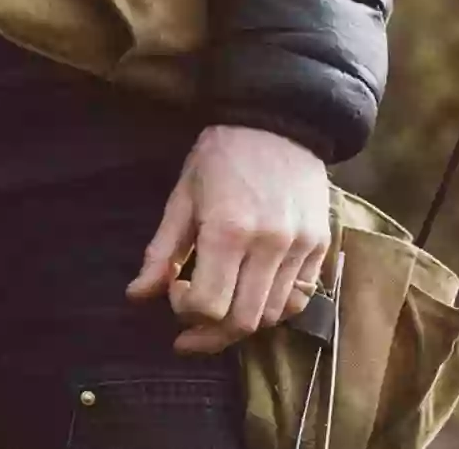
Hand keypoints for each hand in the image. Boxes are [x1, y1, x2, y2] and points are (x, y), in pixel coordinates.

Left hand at [126, 124, 330, 354]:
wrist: (277, 123)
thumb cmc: (219, 157)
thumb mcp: (181, 197)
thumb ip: (162, 251)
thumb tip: (137, 296)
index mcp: (228, 230)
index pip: (211, 305)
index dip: (186, 312)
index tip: (175, 293)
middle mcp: (270, 245)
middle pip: (243, 320)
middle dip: (210, 335)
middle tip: (188, 332)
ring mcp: (301, 249)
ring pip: (272, 316)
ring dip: (241, 325)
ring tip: (218, 313)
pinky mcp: (321, 248)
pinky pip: (299, 298)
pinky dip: (273, 310)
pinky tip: (250, 298)